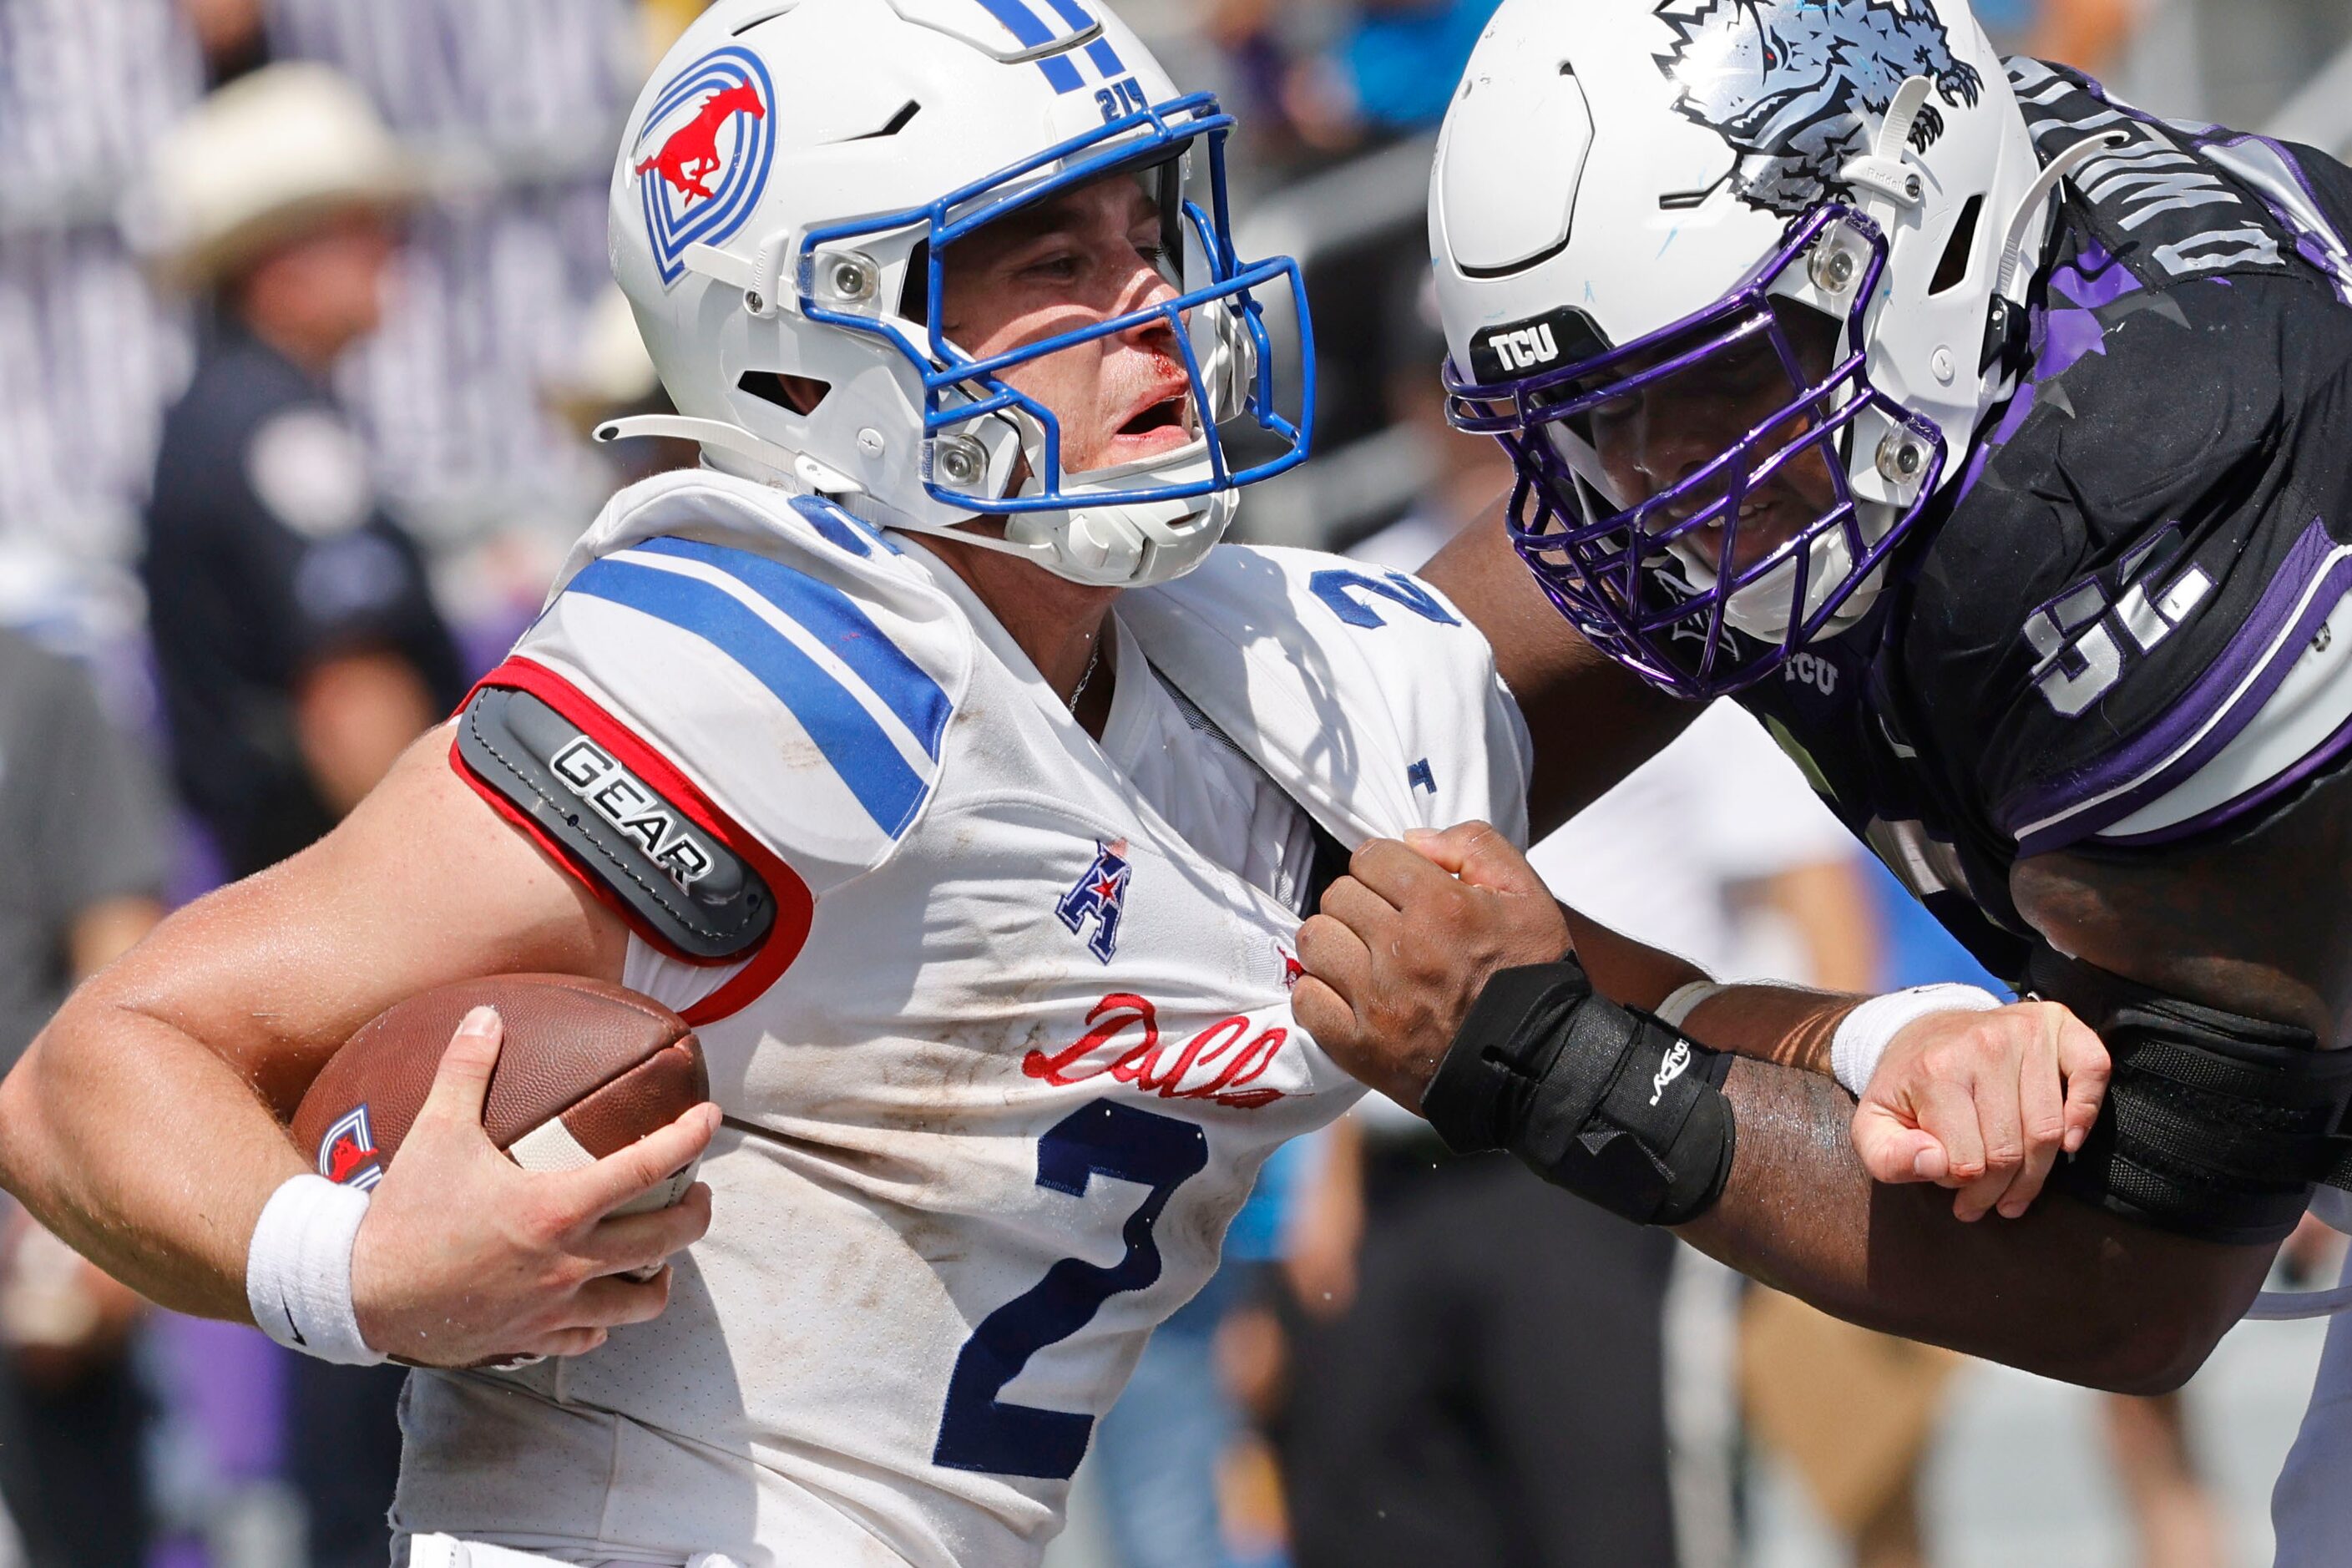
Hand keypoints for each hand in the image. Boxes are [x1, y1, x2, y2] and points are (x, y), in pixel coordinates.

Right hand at [349, 1007, 718, 1365]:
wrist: (357, 1294)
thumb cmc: (404, 1211)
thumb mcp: (436, 1131)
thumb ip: (467, 1069)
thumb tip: (486, 1014)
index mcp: (557, 1209)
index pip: (650, 1166)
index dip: (691, 1138)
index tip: (711, 1119)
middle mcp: (569, 1262)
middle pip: (667, 1240)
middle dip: (696, 1214)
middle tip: (698, 1194)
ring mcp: (554, 1309)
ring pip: (640, 1303)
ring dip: (660, 1276)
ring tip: (660, 1256)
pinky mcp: (530, 1342)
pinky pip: (588, 1338)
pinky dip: (602, 1321)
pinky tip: (598, 1305)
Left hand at [1294, 823, 1568, 1108]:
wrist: (1537, 1068)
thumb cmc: (1532, 977)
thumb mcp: (1528, 896)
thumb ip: (1476, 847)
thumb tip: (1414, 840)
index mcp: (1442, 905)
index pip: (1371, 857)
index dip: (1383, 866)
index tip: (1397, 886)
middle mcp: (1403, 948)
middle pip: (1338, 895)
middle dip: (1359, 902)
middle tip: (1384, 924)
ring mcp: (1376, 999)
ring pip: (1314, 941)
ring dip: (1333, 943)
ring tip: (1361, 957)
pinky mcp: (1359, 1045)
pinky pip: (1306, 1000)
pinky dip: (1319, 993)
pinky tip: (1347, 995)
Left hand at [1850, 1000, 2109, 1222]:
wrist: (1922, 1033)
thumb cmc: (1905, 1090)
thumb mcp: (1874, 1127)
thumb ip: (1888, 1158)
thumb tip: (1934, 1165)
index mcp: (1935, 1070)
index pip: (1968, 1162)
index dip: (1961, 1187)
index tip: (1952, 1187)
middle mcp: (1984, 1045)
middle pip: (2011, 1150)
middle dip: (1999, 1190)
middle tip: (1986, 1201)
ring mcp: (2025, 1031)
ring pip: (2051, 1130)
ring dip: (2037, 1173)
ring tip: (2014, 1189)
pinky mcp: (2057, 1024)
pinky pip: (2094, 1070)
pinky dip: (2087, 1113)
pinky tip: (2068, 1143)